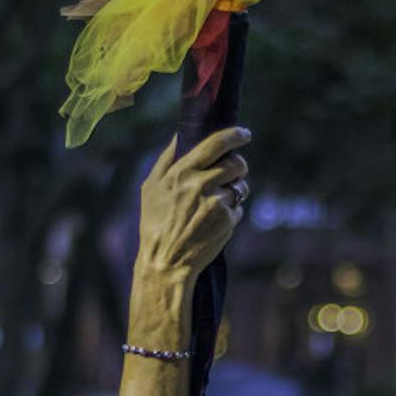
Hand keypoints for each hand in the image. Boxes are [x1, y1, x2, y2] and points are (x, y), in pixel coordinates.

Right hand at [137, 128, 250, 277]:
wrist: (165, 262)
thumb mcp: (151, 188)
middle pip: (236, 163)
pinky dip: (230, 214)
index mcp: (182, 172)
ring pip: (240, 186)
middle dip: (239, 165)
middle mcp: (201, 185)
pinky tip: (214, 223)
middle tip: (235, 171)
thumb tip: (179, 135)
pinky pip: (238, 209)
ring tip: (218, 203)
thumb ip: (166, 160)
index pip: (215, 144)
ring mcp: (216, 203)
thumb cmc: (155, 224)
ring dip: (236, 190)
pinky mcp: (227, 221)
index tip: (244, 133)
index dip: (234, 135)